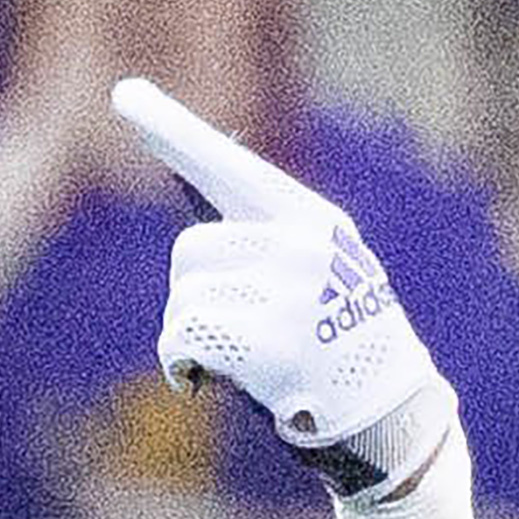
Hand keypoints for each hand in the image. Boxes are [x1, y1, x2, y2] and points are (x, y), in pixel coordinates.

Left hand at [114, 77, 459, 499]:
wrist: (395, 424)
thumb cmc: (339, 352)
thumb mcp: (313, 279)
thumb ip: (255, 237)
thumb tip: (184, 176)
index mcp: (314, 222)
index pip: (230, 169)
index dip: (173, 132)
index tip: (124, 94)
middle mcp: (304, 247)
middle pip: (191, 250)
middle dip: (195, 296)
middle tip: (231, 334)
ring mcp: (290, 295)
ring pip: (185, 296)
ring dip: (189, 336)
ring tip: (234, 364)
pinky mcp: (270, 345)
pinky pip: (183, 336)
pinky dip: (179, 364)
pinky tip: (202, 383)